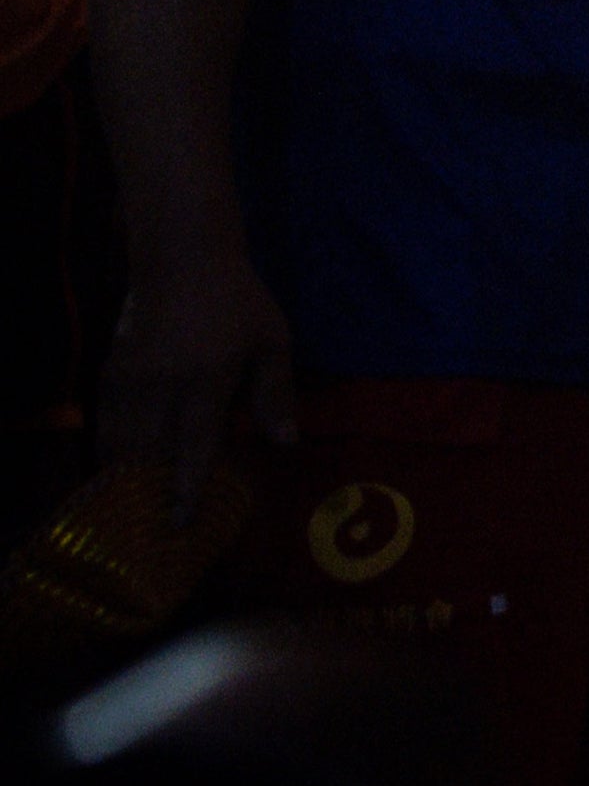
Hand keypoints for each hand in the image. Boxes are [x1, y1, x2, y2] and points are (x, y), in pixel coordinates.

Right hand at [103, 244, 298, 499]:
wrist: (181, 258)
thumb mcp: (271, 340)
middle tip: (162, 527)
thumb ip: (276, 393)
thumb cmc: (238, 300)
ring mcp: (128, 381)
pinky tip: (120, 471)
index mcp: (205, 380)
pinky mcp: (109, 374)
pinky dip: (111, 453)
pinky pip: (104, 425)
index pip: (194, 447)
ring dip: (130, 478)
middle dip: (155, 493)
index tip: (183, 522)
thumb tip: (288, 444)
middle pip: (151, 454)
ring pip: (121, 444)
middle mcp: (160, 386)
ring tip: (141, 508)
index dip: (188, 488)